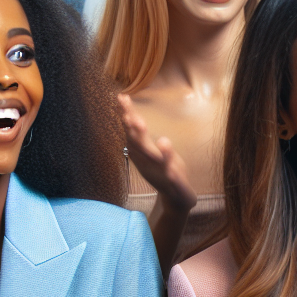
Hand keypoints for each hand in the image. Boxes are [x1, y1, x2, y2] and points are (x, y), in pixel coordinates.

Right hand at [120, 94, 196, 212]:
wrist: (175, 198)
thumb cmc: (161, 168)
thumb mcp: (148, 148)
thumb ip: (139, 131)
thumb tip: (125, 109)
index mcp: (141, 153)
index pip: (131, 131)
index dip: (126, 115)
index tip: (122, 98)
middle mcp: (147, 162)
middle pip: (139, 146)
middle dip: (136, 132)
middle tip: (132, 117)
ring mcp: (160, 174)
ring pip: (157, 163)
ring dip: (158, 152)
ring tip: (162, 140)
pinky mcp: (175, 184)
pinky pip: (173, 179)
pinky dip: (174, 175)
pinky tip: (174, 169)